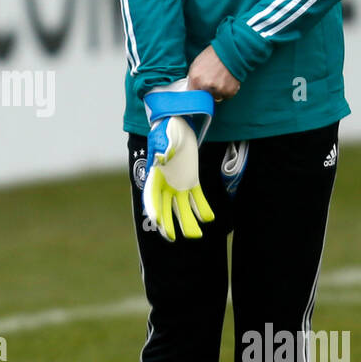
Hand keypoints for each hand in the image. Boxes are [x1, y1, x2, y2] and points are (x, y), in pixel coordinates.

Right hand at [142, 88, 215, 240]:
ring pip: (182, 206)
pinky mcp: (191, 180)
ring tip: (197, 234)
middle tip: (174, 237)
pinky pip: (197, 197)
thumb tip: (161, 159)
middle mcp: (165, 184)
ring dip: (188, 220)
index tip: (158, 222)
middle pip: (166, 207)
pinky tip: (208, 218)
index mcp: (155, 175)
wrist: (178, 123)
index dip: (154, 209)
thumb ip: (162, 149)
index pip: (152, 196)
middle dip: (170, 222)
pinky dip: (202, 207)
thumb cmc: (167, 129)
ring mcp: (178, 183)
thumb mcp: (164, 138)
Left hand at [187, 45, 239, 99]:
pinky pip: (226, 96)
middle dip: (207, 93)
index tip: (198, 93)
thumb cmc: (213, 56)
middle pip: (204, 98)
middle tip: (212, 83)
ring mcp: (218, 89)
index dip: (196, 94)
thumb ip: (193, 78)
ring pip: (216, 98)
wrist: (231, 51)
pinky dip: (227, 90)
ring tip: (220, 80)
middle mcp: (206, 85)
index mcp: (195, 78)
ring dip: (217, 92)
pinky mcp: (229, 91)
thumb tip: (192, 88)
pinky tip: (227, 81)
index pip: (192, 95)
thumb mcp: (196, 64)